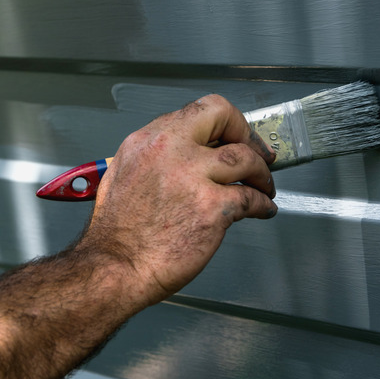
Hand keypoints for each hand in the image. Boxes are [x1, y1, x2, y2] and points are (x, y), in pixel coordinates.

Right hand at [82, 94, 277, 304]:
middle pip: (224, 118)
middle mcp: (169, 152)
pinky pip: (250, 198)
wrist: (116, 267)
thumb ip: (157, 157)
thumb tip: (191, 154)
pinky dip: (262, 204)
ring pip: (245, 159)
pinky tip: (262, 209)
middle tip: (260, 153)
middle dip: (249, 135)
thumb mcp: (125, 174)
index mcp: (148, 141)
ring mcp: (192, 178)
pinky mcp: (210, 209)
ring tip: (264, 186)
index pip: (199, 111)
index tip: (234, 136)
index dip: (225, 123)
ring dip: (261, 174)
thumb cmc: (118, 232)